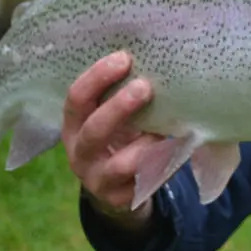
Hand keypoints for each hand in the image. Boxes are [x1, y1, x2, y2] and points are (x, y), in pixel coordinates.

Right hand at [62, 50, 163, 228]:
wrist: (116, 186)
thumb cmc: (119, 135)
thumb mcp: (113, 115)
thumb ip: (123, 91)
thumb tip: (158, 52)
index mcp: (75, 124)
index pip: (76, 98)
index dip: (97, 77)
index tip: (124, 58)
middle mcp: (80, 151)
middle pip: (94, 130)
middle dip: (119, 107)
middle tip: (145, 87)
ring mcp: (98, 178)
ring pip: (119, 164)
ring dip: (145, 144)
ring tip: (166, 128)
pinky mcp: (120, 198)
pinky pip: (142, 182)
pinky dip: (160, 164)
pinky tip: (176, 148)